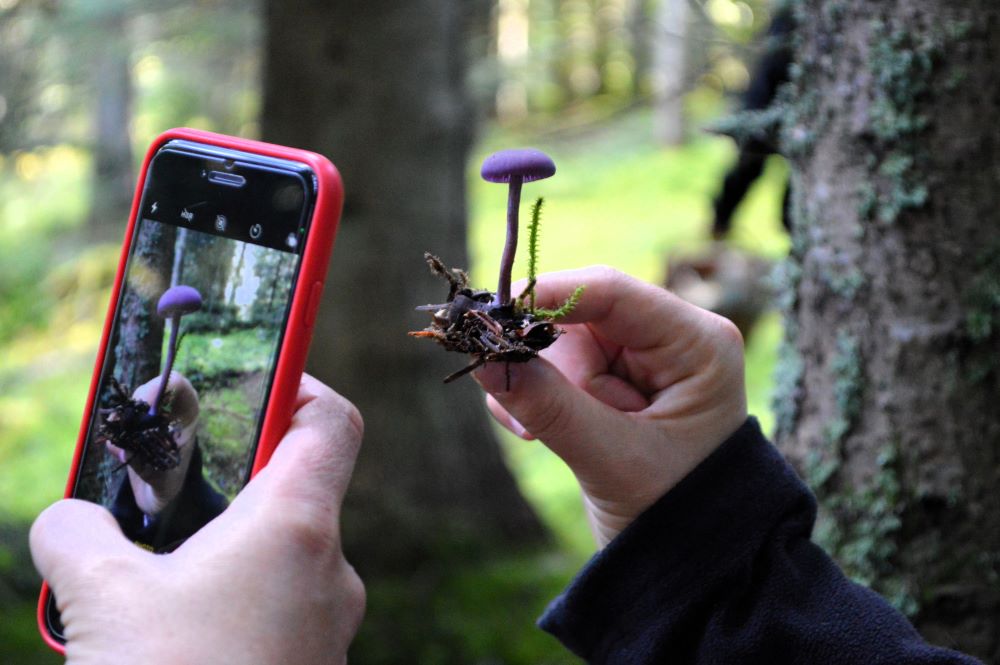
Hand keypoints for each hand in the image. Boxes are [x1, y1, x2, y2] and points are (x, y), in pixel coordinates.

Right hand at [32, 375, 364, 664]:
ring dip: (218, 552)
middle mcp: (329, 567)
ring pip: (276, 554)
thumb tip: (69, 518)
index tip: (258, 380)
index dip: (300, 385)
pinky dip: (229, 600)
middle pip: (292, 489)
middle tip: (166, 497)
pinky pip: (274, 606)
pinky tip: (171, 632)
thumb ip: (79, 533)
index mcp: (298, 526)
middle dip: (227, 485)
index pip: (331, 421)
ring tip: (149, 581)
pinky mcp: (311, 661)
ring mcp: (327, 620)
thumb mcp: (101, 598)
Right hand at [475, 266, 746, 546]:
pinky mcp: (610, 382)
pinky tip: (537, 436)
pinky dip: (534, 398)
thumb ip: (551, 407)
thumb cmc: (674, 512)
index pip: (612, 292)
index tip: (492, 312)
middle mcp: (670, 339)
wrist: (687, 562)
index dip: (547, 295)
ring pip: (557, 345)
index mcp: (697, 344)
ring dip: (539, 391)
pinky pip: (553, 368)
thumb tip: (485, 359)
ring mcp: (639, 360)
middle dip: (545, 365)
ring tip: (543, 440)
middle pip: (577, 318)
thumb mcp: (613, 459)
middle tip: (529, 420)